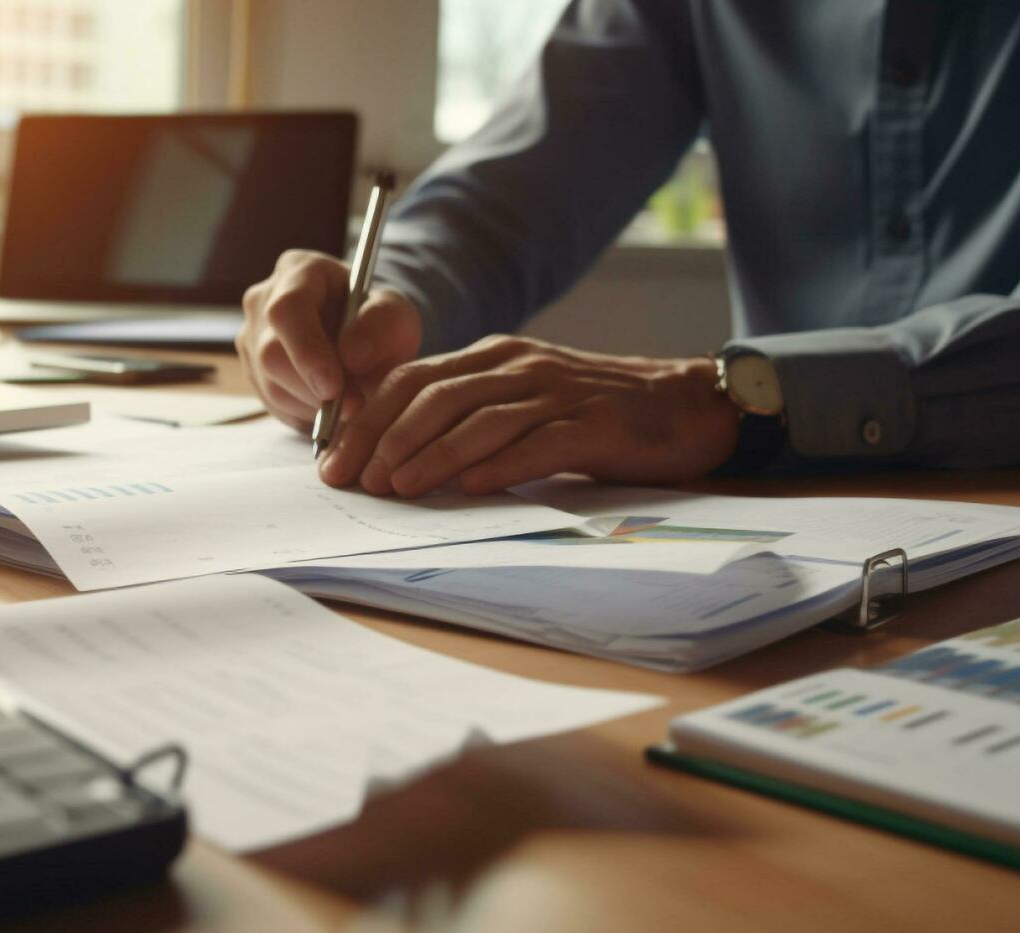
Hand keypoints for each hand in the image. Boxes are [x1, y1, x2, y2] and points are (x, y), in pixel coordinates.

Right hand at [237, 250, 422, 430]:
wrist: (363, 339)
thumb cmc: (378, 321)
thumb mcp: (396, 315)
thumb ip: (380, 326)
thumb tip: (351, 355)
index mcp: (298, 270)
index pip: (287, 310)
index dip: (307, 352)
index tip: (333, 388)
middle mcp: (263, 299)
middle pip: (271, 354)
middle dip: (313, 390)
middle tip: (354, 408)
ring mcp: (250, 336)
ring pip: (269, 384)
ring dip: (311, 406)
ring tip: (348, 405)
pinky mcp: (250, 369)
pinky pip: (269, 403)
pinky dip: (302, 414)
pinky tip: (328, 407)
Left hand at [319, 335, 740, 495]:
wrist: (684, 406)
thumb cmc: (593, 414)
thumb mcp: (522, 402)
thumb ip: (469, 416)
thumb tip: (398, 457)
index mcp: (493, 357)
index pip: (411, 380)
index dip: (366, 420)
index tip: (335, 462)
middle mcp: (518, 366)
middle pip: (433, 397)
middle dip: (385, 440)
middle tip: (356, 482)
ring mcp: (555, 393)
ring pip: (478, 419)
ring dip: (431, 455)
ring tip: (397, 489)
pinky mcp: (592, 425)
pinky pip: (537, 443)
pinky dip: (499, 466)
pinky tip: (470, 488)